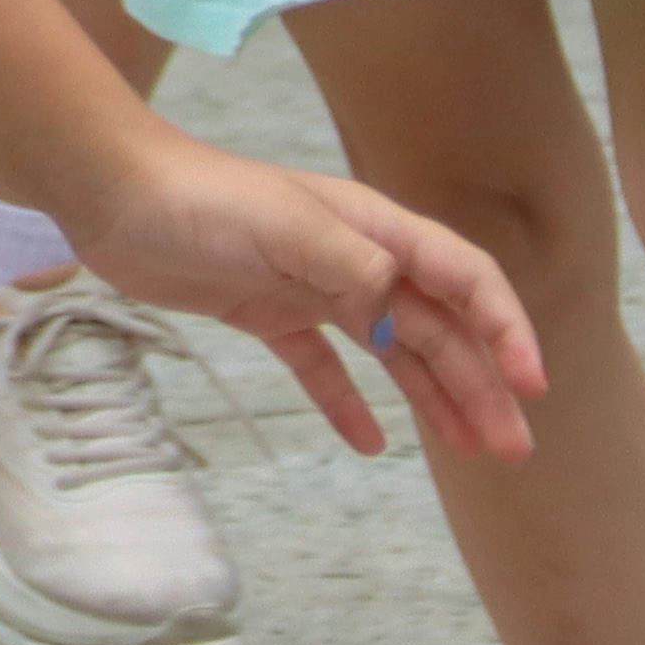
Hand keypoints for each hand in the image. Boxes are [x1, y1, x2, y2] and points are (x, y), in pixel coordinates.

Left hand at [58, 133, 545, 463]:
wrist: (111, 192)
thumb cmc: (200, 197)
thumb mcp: (287, 227)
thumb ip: (354, 268)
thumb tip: (404, 310)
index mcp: (373, 228)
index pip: (464, 278)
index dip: (505, 328)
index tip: (532, 385)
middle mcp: (354, 257)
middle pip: (437, 326)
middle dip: (481, 384)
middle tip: (512, 450)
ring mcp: (311, 286)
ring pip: (392, 351)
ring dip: (434, 399)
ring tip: (471, 452)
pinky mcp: (265, 312)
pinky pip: (320, 366)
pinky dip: (346, 403)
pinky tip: (370, 445)